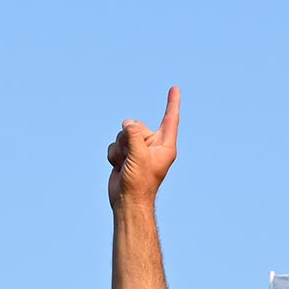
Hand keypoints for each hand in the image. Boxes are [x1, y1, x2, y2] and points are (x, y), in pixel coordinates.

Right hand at [105, 87, 179, 209]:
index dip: (172, 103)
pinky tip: (118, 167)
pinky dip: (113, 155)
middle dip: (129, 137)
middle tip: (132, 156)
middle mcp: (152, 146)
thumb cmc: (139, 182)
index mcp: (164, 145)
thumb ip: (134, 134)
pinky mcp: (125, 155)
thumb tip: (127, 123)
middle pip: (137, 125)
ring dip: (120, 148)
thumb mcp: (139, 155)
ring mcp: (138, 150)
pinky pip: (115, 144)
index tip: (175, 88)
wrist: (126, 201)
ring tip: (125, 164)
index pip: (170, 119)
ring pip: (123, 134)